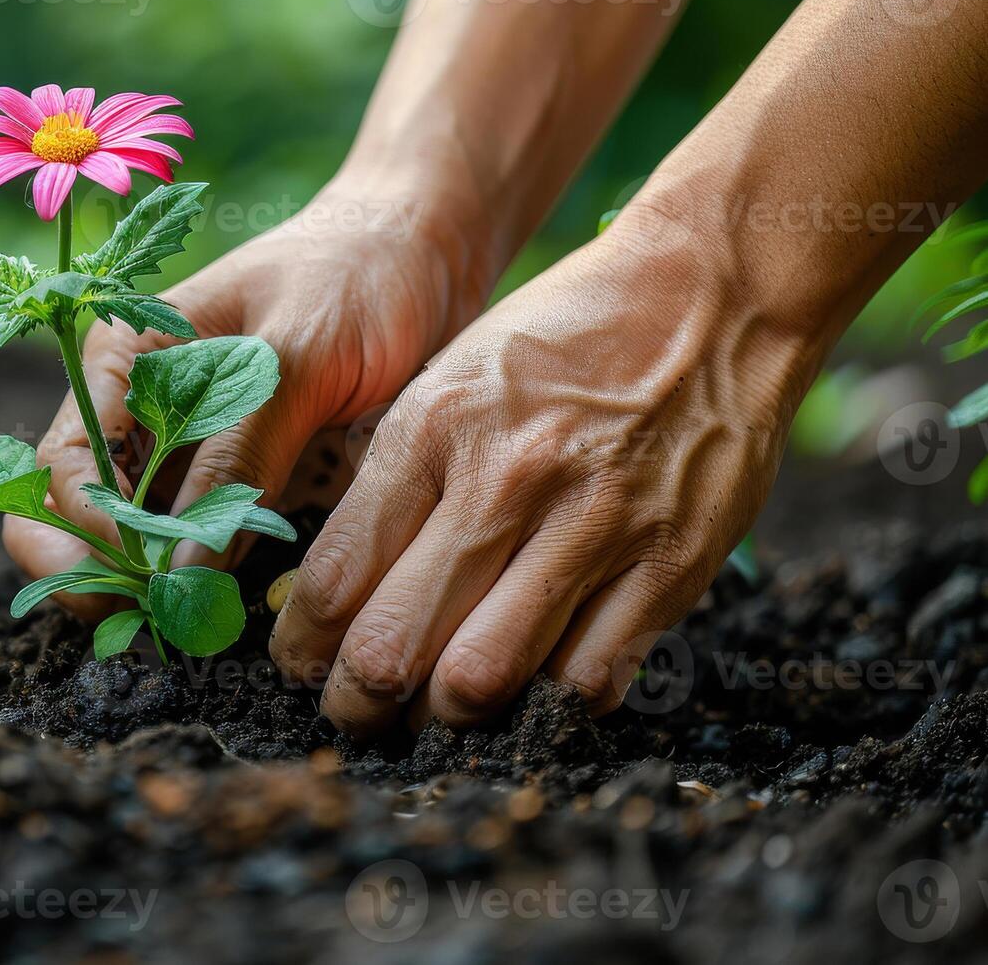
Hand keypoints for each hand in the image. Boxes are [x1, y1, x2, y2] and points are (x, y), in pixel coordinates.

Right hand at [3, 181, 490, 610]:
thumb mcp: (294, 358)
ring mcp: (180, 447)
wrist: (421, 252)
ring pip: (123, 536)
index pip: (66, 465)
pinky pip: (189, 540)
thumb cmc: (356, 275)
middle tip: (151, 619)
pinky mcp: (230, 477)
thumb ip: (237, 454)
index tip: (148, 573)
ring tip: (190, 620)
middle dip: (92, 573)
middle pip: (72, 512)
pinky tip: (224, 602)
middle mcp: (137, 409)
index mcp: (125, 359)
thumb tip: (181, 563)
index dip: (88, 530)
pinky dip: (194, 577)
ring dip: (143, 585)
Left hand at [270, 231, 802, 733]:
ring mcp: (592, 526)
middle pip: (395, 647)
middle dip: (355, 703)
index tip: (299, 664)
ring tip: (430, 717)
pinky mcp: (670, 561)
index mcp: (432, 430)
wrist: (711, 290)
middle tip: (352, 712)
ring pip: (483, 678)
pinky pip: (587, 678)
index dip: (301, 646)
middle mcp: (504, 481)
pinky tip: (529, 692)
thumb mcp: (450, 377)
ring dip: (442, 720)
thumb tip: (337, 587)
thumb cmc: (562, 337)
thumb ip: (395, 478)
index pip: (335, 578)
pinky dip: (546, 705)